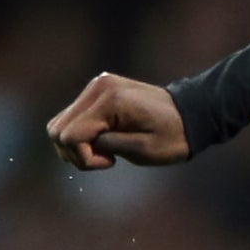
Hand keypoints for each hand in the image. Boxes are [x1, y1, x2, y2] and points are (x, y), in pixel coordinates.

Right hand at [46, 73, 188, 170]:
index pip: (69, 135)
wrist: (192, 114)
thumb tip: (74, 143)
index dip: (84, 158)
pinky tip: (106, 140)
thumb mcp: (143, 151)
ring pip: (60, 124)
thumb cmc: (174, 137)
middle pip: (57, 129)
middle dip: (76, 153)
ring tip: (108, 151)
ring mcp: (96, 87)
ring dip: (77, 145)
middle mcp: (97, 88)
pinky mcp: (97, 91)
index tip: (111, 162)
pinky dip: (83, 135)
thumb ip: (105, 146)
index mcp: (109, 100)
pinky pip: (73, 118)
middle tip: (107, 159)